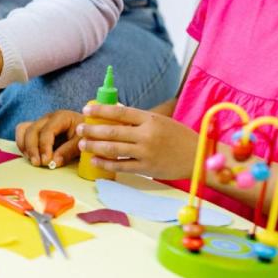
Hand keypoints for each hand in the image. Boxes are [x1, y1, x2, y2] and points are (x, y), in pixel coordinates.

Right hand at [15, 110, 83, 167]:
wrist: (87, 130)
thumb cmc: (86, 135)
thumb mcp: (82, 142)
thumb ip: (69, 151)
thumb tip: (53, 162)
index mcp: (61, 117)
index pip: (47, 131)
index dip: (44, 147)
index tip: (46, 161)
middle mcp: (48, 118)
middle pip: (32, 130)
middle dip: (33, 148)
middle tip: (38, 163)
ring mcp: (40, 122)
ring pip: (23, 130)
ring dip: (25, 147)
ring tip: (33, 160)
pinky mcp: (36, 129)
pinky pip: (22, 132)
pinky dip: (22, 144)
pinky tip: (30, 155)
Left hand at [77, 104, 199, 179]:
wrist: (198, 157)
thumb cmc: (179, 137)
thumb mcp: (162, 121)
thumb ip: (140, 119)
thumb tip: (115, 112)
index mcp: (151, 119)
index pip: (121, 112)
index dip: (102, 110)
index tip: (87, 110)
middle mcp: (147, 135)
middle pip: (112, 131)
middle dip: (92, 130)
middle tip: (79, 129)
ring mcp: (146, 152)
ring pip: (113, 149)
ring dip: (94, 146)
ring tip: (82, 144)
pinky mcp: (145, 168)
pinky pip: (120, 166)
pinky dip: (105, 163)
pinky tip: (94, 160)